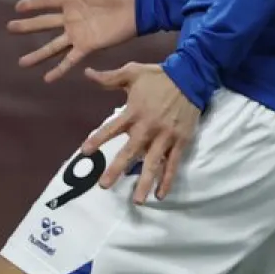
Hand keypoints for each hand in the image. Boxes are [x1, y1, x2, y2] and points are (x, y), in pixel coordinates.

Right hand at [9, 0, 136, 82]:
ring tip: (22, 63)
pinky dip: (59, 70)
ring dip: (37, 55)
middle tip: (10, 28)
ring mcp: (78, 33)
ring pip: (52, 46)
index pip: (46, 1)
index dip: (32, 3)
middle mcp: (72, 17)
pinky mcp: (88, 45)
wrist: (140, 6)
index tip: (17, 7)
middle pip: (43, 23)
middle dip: (27, 27)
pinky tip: (47, 79)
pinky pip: (69, 59)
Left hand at [82, 63, 199, 204]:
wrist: (190, 76)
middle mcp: (147, 127)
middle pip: (130, 152)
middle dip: (116, 169)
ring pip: (153, 163)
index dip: (97, 139)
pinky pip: (173, 164)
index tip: (84, 152)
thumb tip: (87, 73)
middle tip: (104, 186)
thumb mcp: (132, 72)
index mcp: (134, 112)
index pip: (111, 128)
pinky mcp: (180, 141)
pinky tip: (160, 195)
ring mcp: (165, 136)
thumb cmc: (158, 76)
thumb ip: (109, 77)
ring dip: (144, 182)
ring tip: (137, 201)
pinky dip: (168, 180)